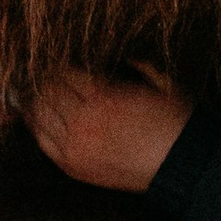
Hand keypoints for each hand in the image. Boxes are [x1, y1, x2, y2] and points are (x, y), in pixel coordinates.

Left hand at [27, 68, 190, 191]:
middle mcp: (83, 122)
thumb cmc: (176, 121)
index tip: (59, 56)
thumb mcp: (159, 80)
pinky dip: (37, 126)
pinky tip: (37, 116)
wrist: (184, 166)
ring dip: (37, 99)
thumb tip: (113, 54)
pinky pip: (42, 141)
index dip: (59, 61)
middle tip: (44, 70)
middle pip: (46, 90)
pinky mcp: (74, 167)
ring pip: (39, 115)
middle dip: (46, 78)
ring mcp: (76, 147)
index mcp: (103, 96)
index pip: (62, 71)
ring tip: (36, 89)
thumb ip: (133, 63)